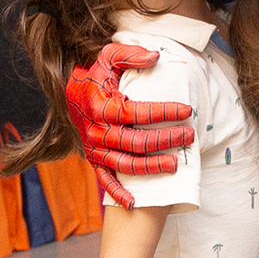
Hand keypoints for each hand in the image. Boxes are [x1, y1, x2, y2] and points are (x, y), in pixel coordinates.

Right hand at [66, 42, 194, 207]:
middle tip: (189, 137)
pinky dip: (118, 193)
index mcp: (104, 106)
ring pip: (126, 164)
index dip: (165, 112)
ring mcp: (96, 148)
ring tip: (175, 165)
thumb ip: (130, 55)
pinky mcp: (93, 159)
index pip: (139, 113)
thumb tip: (156, 56)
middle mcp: (99, 131)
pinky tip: (135, 202)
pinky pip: (105, 180)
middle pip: (137, 142)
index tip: (187, 111)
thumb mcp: (108, 57)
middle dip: (166, 141)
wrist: (69, 93)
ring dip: (151, 167)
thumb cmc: (95, 75)